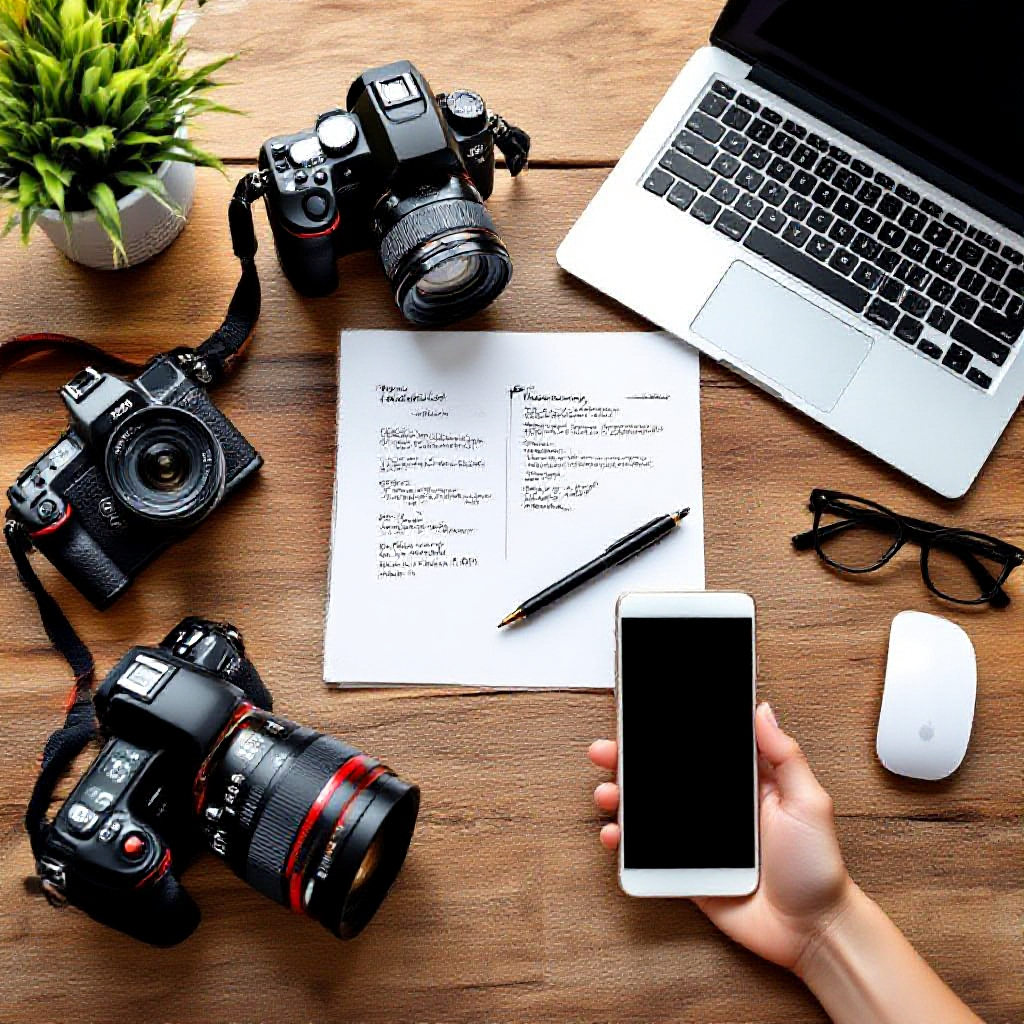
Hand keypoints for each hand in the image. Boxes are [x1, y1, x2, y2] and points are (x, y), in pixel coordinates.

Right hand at [588, 702, 853, 971]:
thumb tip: (762, 710)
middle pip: (664, 776)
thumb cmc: (818, 868)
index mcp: (743, 783)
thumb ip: (785, 755)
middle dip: (630, 760)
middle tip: (607, 750)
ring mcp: (699, 838)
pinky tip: (616, 833)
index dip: (670, 732)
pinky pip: (650, 851)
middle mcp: (717, 806)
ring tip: (609, 793)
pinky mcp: (689, 868)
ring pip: (650, 810)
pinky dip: (627, 842)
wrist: (812, 930)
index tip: (642, 717)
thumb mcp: (809, 802)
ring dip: (621, 797)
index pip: (700, 749)